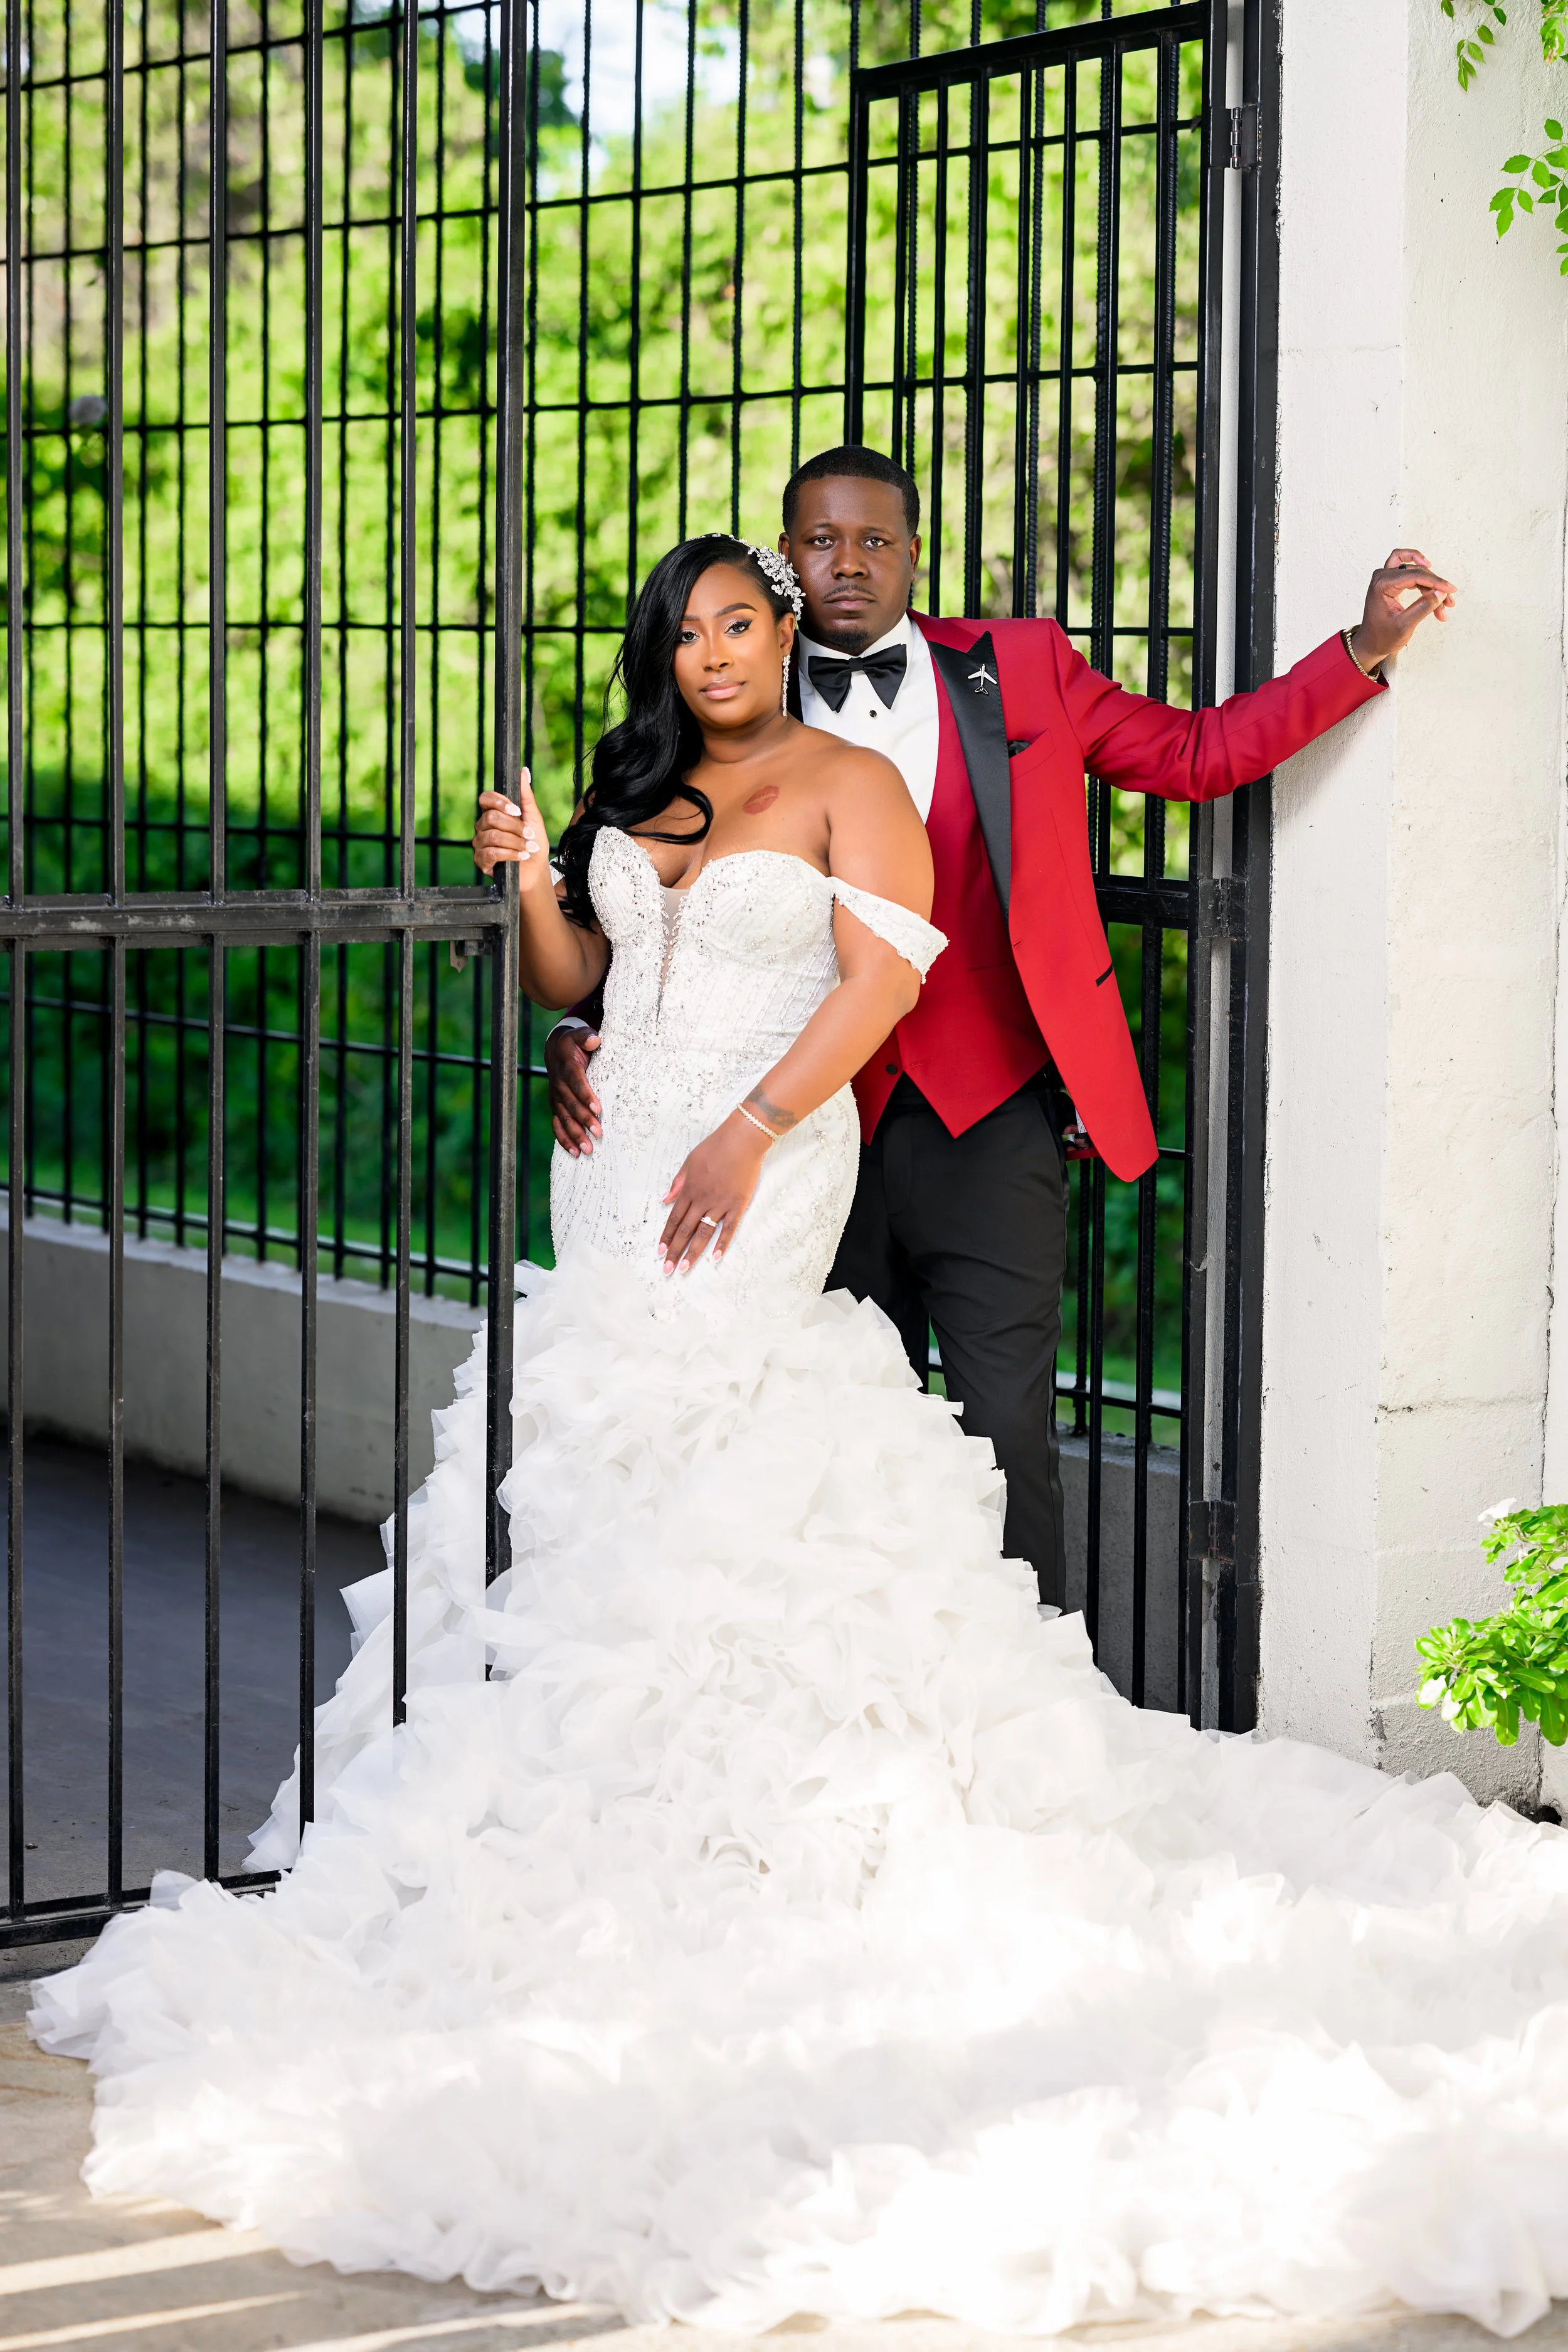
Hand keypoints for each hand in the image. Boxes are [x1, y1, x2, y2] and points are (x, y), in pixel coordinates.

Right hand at [473, 773, 550, 893]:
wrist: (536, 870)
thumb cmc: (534, 843)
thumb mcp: (534, 817)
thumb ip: (526, 795)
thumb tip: (524, 771)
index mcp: (493, 813)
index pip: (485, 799)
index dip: (499, 802)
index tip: (517, 810)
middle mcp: (482, 827)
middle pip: (490, 818)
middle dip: (514, 827)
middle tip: (529, 835)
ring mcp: (480, 844)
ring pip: (492, 836)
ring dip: (515, 842)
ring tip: (529, 848)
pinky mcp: (481, 861)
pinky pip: (491, 853)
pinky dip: (510, 854)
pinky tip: (522, 857)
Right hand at [547, 1024, 601, 1156]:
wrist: (556, 1050)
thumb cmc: (574, 1044)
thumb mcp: (579, 1035)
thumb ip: (586, 1036)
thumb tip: (595, 1040)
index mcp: (567, 1068)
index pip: (577, 1083)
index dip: (586, 1096)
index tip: (597, 1109)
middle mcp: (559, 1086)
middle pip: (571, 1106)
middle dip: (584, 1121)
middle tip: (598, 1134)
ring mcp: (556, 1099)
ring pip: (564, 1119)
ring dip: (575, 1135)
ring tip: (587, 1149)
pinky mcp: (556, 1107)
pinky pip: (557, 1126)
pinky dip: (564, 1140)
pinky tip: (574, 1153)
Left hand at [658, 1113, 770, 1273]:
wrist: (742, 1141)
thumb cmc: (715, 1147)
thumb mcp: (689, 1161)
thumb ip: (678, 1182)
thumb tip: (665, 1200)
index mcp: (690, 1190)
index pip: (674, 1219)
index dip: (667, 1237)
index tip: (660, 1252)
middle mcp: (703, 1200)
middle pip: (686, 1230)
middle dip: (675, 1251)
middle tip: (668, 1270)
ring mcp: (721, 1204)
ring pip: (704, 1233)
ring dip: (693, 1252)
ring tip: (685, 1268)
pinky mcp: (738, 1205)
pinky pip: (729, 1228)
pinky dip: (723, 1243)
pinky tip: (716, 1257)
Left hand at [1349, 548, 1457, 671]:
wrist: (1370, 644)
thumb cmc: (1382, 637)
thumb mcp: (1405, 625)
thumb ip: (1423, 607)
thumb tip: (1441, 592)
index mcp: (1381, 584)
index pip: (1414, 575)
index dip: (1436, 581)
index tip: (1451, 590)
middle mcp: (1382, 576)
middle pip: (1417, 571)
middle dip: (1435, 586)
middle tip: (1448, 603)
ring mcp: (1386, 577)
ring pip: (1416, 572)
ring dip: (1432, 585)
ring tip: (1444, 605)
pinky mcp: (1391, 581)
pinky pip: (1411, 573)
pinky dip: (1424, 584)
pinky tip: (1434, 594)